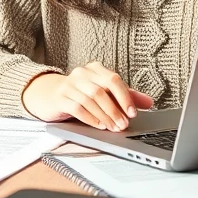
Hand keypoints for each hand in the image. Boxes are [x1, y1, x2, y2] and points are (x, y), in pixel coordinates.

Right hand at [22, 62, 153, 130]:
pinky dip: (90, 118)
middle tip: (124, 125)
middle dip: (115, 110)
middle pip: (102, 90)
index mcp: (95, 69)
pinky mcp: (60, 97)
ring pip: (90, 100)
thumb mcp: (103, 92)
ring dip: (104, 116)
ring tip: (113, 128)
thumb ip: (125, 96)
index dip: (125, 97)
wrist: (49, 94)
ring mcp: (69, 84)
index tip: (133, 113)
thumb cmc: (81, 93)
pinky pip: (77, 107)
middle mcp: (81, 73)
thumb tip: (149, 102)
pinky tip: (99, 126)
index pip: (113, 79)